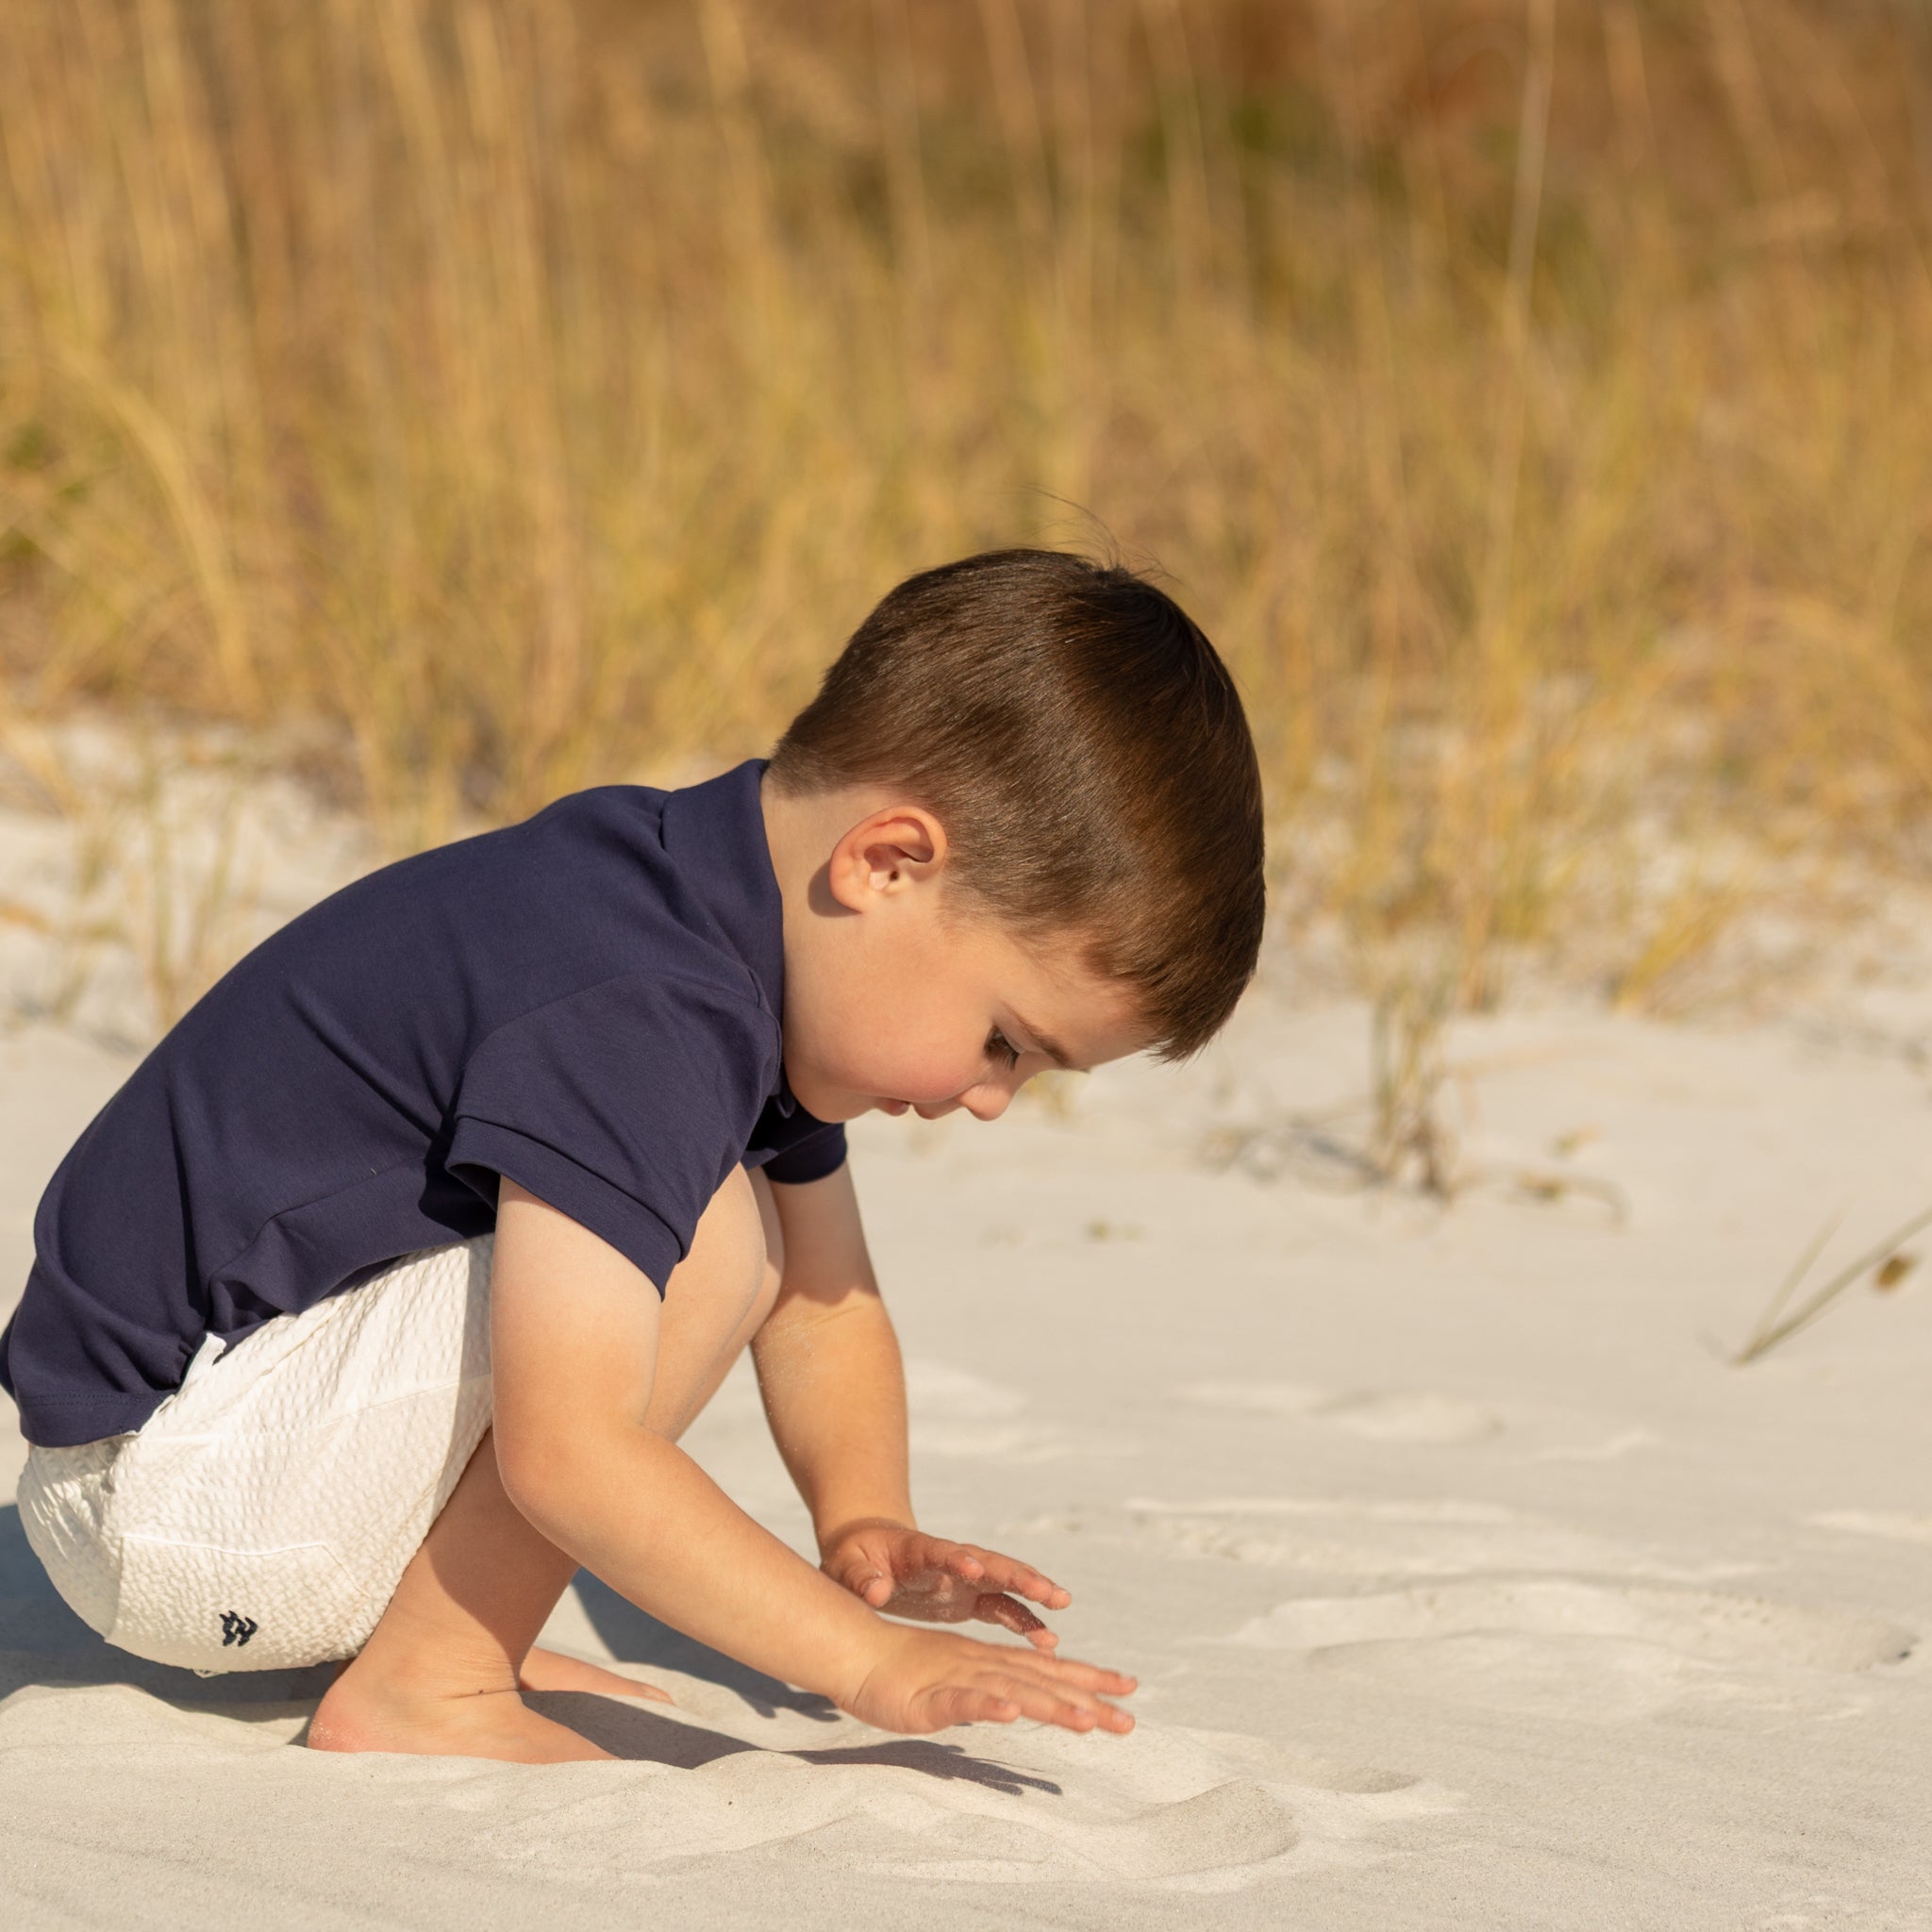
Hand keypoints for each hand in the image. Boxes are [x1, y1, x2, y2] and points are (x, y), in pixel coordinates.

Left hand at [821, 1520, 1071, 1648]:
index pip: (941, 1552)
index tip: (976, 1569)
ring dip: (1032, 1591)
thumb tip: (876, 1591)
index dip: (958, 1559)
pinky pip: (1003, 1606)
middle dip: (1016, 1573)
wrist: (868, 1552)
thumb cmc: (854, 1559)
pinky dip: (1025, 1619)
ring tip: (1063, 1603)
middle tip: (1047, 1588)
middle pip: (988, 1562)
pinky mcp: (969, 1596)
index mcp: (918, 1551)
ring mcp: (964, 1578)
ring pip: (1004, 1581)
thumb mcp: (848, 1567)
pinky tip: (1048, 1640)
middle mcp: (950, 1561)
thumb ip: (862, 1579)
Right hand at [844, 1623, 1135, 1736]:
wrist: (856, 1651)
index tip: (1129, 1690)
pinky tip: (1009, 1714)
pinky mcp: (927, 1696)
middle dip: (1088, 1699)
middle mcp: (984, 1666)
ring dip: (1049, 1705)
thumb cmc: (904, 1670)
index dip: (1090, 1680)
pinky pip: (960, 1701)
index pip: (1050, 1671)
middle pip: (1043, 1682)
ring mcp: (957, 1679)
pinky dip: (985, 1705)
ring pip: (1011, 1691)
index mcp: (992, 1662)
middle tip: (1129, 1722)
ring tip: (1086, 1721)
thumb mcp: (956, 1682)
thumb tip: (1022, 1703)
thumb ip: (989, 1690)